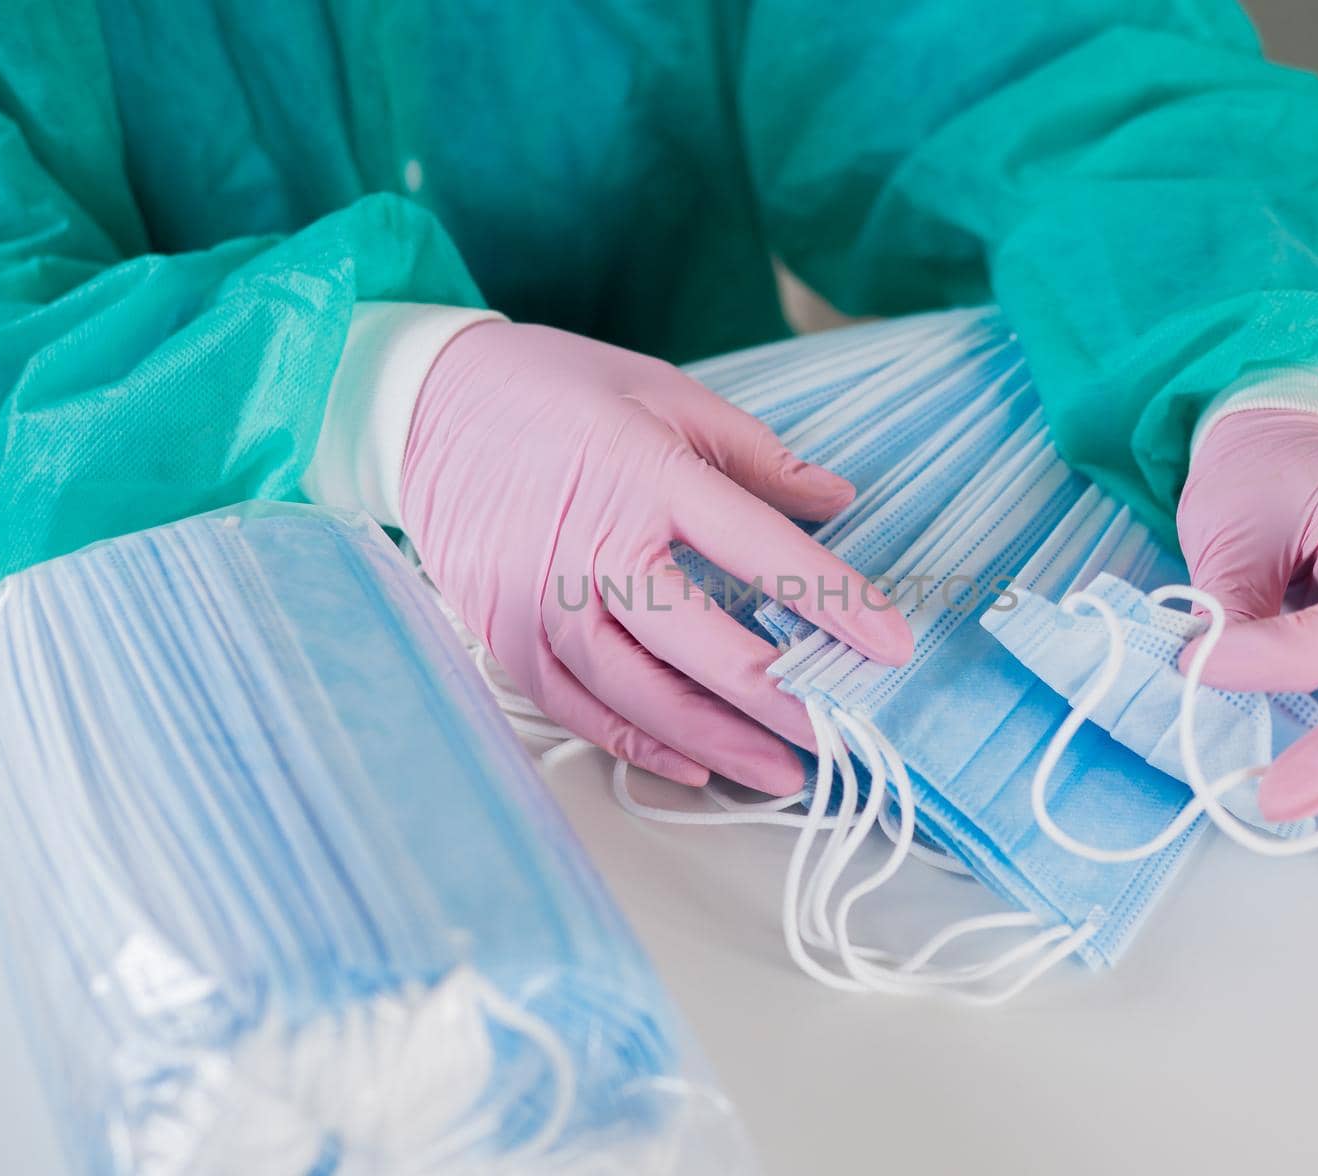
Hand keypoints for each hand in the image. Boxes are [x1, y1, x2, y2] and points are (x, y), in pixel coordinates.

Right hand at [399, 322, 911, 794]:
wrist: (426, 402)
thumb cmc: (559, 391)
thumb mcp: (667, 393)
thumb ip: (757, 457)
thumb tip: (840, 498)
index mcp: (642, 472)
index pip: (758, 549)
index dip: (833, 602)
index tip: (891, 644)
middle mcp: (588, 546)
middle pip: (703, 646)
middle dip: (786, 699)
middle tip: (847, 734)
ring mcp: (537, 599)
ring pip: (641, 695)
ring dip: (720, 741)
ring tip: (785, 770)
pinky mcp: (503, 634)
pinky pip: (578, 709)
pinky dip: (639, 741)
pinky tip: (696, 764)